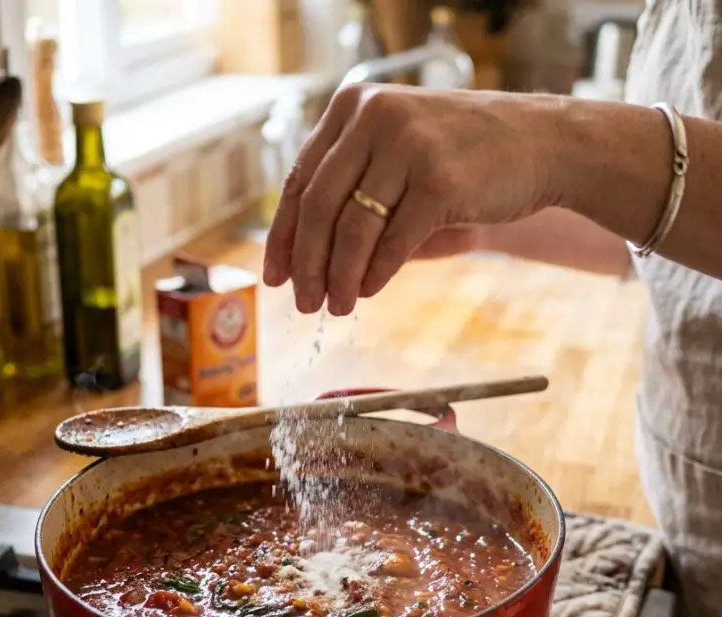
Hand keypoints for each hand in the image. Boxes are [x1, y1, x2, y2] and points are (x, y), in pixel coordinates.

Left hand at [263, 83, 562, 314]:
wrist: (542, 146)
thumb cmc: (464, 157)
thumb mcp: (398, 157)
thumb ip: (354, 195)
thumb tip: (304, 260)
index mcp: (354, 107)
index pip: (301, 180)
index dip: (283, 235)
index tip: (276, 274)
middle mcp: (375, 117)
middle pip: (319, 207)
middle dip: (307, 264)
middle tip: (303, 302)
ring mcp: (408, 146)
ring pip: (352, 229)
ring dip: (339, 278)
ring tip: (334, 306)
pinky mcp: (440, 181)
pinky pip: (393, 243)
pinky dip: (376, 274)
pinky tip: (366, 292)